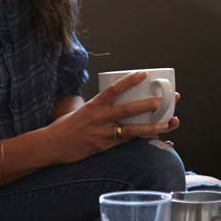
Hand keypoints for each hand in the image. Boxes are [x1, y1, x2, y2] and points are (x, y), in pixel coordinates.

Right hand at [45, 72, 179, 163]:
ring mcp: (103, 133)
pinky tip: (156, 137)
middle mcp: (100, 118)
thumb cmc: (65, 126)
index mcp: (94, 105)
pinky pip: (127, 142)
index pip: (115, 89)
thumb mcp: (80, 110)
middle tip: (164, 99)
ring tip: (169, 122)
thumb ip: (97, 106)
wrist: (51, 145)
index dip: (130, 80)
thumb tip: (111, 100)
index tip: (145, 74)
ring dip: (153, 125)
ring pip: (133, 129)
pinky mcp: (104, 146)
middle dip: (149, 104)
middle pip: (129, 109)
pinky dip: (142, 139)